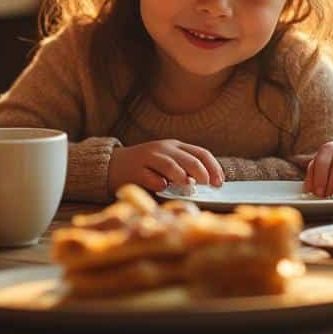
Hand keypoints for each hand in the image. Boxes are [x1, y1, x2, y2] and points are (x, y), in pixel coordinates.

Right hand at [108, 139, 224, 192]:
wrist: (113, 164)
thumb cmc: (147, 166)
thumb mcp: (168, 161)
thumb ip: (186, 167)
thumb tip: (208, 182)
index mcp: (175, 146)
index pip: (201, 153)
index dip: (213, 168)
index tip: (219, 183)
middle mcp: (164, 149)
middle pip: (189, 160)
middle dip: (202, 173)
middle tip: (207, 185)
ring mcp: (149, 158)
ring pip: (170, 165)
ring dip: (182, 176)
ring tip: (188, 185)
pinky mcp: (135, 170)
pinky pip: (150, 178)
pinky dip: (159, 183)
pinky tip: (163, 187)